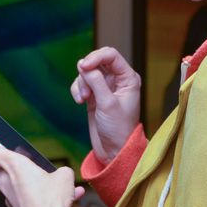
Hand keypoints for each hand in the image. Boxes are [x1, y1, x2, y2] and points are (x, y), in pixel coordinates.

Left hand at [0, 138, 84, 206]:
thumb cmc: (50, 202)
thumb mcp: (64, 177)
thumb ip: (61, 171)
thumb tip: (63, 175)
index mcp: (13, 164)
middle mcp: (5, 180)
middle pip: (3, 164)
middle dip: (15, 161)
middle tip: (28, 159)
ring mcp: (8, 196)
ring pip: (17, 182)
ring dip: (32, 180)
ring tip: (56, 184)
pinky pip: (26, 197)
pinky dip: (39, 196)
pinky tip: (62, 200)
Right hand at [70, 46, 140, 161]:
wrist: (113, 150)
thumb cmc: (118, 129)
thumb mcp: (107, 103)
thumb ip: (96, 81)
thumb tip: (83, 64)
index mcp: (128, 79)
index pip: (111, 55)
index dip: (96, 57)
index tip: (84, 67)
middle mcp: (118, 80)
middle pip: (98, 61)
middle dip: (87, 71)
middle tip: (84, 87)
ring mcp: (105, 87)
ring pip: (87, 72)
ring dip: (81, 83)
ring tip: (84, 99)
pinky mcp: (94, 95)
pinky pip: (82, 83)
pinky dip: (77, 89)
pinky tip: (80, 101)